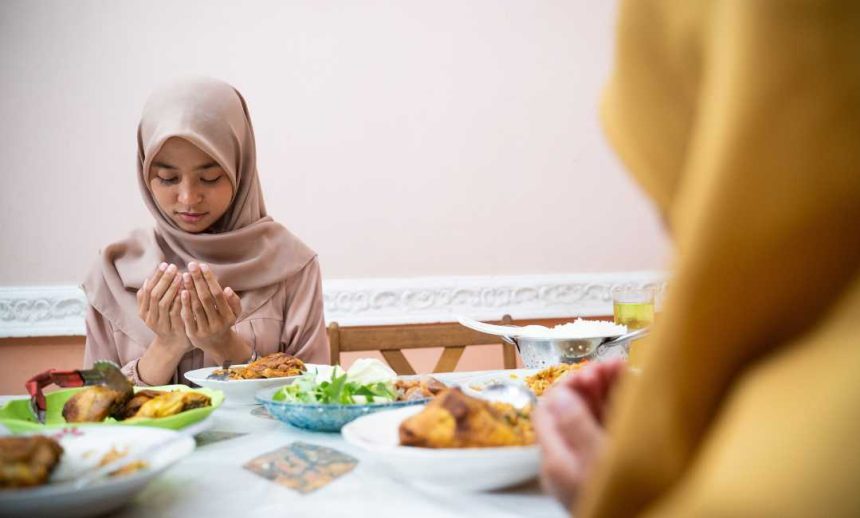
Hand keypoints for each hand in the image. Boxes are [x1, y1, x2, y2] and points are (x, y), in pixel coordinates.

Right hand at [136, 263, 186, 345]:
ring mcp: (161, 325)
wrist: (173, 346)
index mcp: (143, 312)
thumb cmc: (166, 322)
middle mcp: (150, 319)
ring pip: (163, 304)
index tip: (165, 264)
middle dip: (164, 280)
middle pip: (154, 296)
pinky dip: (180, 301)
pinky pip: (176, 313)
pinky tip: (186, 290)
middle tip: (173, 267)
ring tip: (180, 276)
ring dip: (172, 288)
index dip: (156, 277)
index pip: (147, 290)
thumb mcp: (154, 311)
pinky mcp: (174, 330)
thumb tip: (148, 279)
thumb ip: (150, 297)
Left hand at [180, 261, 242, 351]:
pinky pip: (188, 317)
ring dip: (190, 289)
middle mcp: (217, 323)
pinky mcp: (194, 334)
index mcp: (228, 316)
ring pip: (196, 306)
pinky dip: (184, 304)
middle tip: (191, 265)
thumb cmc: (225, 323)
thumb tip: (227, 289)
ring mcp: (205, 329)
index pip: (217, 294)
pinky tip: (181, 291)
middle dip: (198, 280)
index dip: (210, 280)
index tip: (203, 266)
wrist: (218, 345)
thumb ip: (233, 301)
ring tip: (185, 275)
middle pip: (206, 298)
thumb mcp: (234, 313)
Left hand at [534, 359, 625, 508]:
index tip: (592, 370)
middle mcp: (569, 460)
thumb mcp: (599, 464)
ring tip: (623, 371)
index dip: (568, 383)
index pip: (548, 408)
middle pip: (570, 407)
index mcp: (556, 460)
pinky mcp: (610, 464)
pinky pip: (610, 427)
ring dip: (607, 390)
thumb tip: (560, 395)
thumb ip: (577, 427)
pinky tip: (633, 392)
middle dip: (591, 382)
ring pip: (592, 415)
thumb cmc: (623, 504)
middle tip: (612, 366)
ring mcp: (590, 462)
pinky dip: (620, 407)